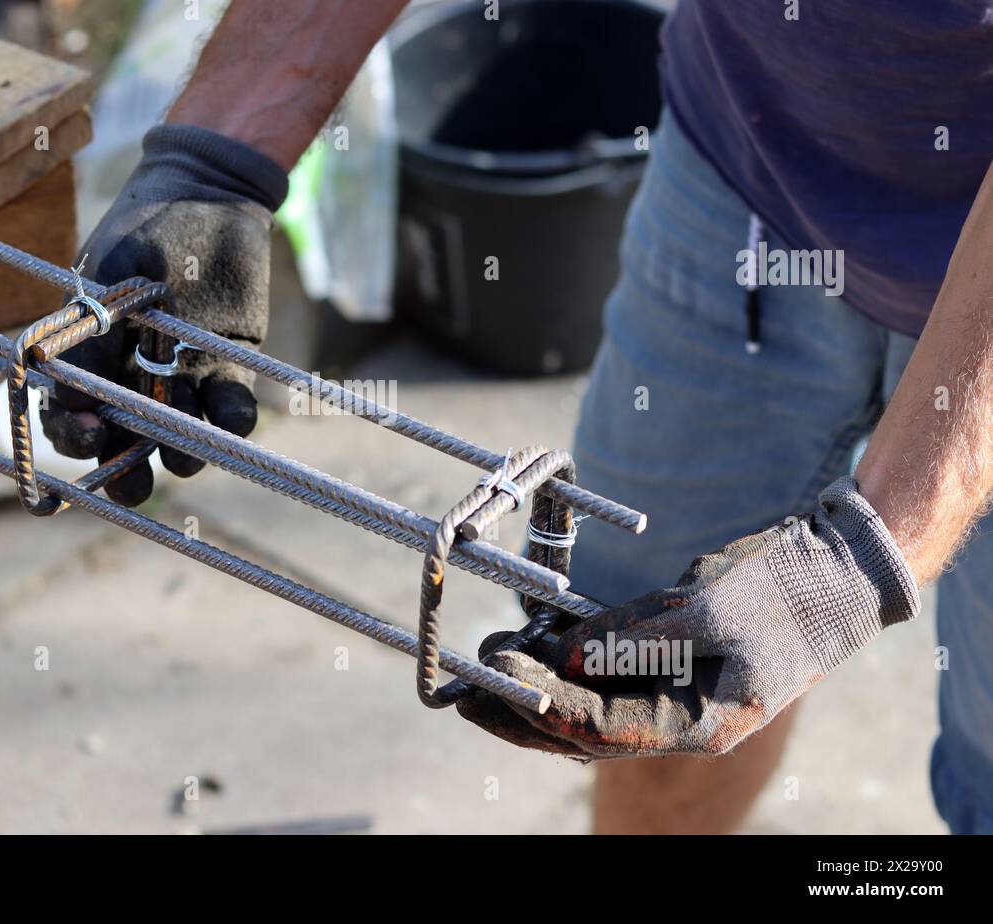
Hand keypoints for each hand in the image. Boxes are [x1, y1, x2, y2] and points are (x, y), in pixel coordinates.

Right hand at [41, 124, 287, 505]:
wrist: (210, 193)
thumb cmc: (146, 225)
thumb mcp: (114, 271)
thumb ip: (97, 331)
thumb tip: (71, 394)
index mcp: (88, 354)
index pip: (69, 412)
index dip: (73, 434)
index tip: (89, 434)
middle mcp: (131, 376)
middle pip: (120, 443)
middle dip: (124, 473)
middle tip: (133, 484)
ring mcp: (180, 376)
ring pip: (176, 437)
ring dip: (180, 453)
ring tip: (188, 452)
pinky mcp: (227, 368)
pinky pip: (227, 409)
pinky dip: (231, 421)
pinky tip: (233, 422)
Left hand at [457, 477, 920, 757]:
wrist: (839, 571)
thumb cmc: (786, 590)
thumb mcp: (709, 607)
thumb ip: (636, 638)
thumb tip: (565, 657)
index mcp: (702, 724)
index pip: (602, 730)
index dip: (540, 705)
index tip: (492, 675)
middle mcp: (683, 720)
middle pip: (585, 733)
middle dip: (522, 714)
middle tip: (465, 691)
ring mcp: (677, 693)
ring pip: (590, 707)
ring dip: (537, 690)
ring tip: (485, 663)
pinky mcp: (671, 662)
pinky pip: (609, 675)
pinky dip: (568, 664)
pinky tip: (532, 645)